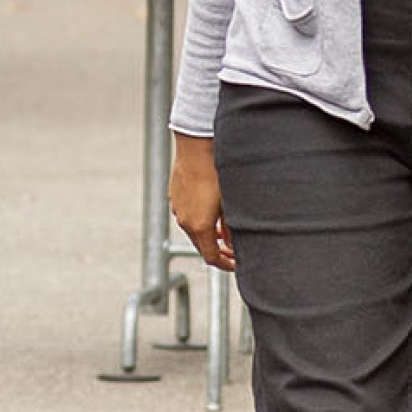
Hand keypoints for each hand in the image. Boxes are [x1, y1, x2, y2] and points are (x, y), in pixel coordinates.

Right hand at [170, 133, 232, 271]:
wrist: (197, 147)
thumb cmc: (218, 172)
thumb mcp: (230, 204)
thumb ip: (232, 229)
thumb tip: (234, 245)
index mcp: (200, 226)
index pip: (211, 258)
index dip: (225, 265)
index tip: (236, 264)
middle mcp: (185, 221)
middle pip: (201, 246)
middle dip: (217, 252)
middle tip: (232, 252)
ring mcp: (178, 209)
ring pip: (193, 231)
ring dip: (208, 236)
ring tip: (223, 233)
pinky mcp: (175, 197)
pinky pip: (187, 216)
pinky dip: (199, 221)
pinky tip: (211, 212)